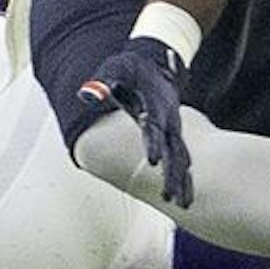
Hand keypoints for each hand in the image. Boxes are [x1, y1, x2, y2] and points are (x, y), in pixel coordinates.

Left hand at [79, 37, 193, 206]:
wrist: (149, 63)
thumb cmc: (126, 68)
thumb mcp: (111, 70)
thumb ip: (99, 83)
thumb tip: (85, 95)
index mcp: (156, 103)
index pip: (155, 126)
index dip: (154, 142)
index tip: (153, 162)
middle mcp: (170, 118)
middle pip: (174, 148)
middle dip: (173, 173)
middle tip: (171, 198)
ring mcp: (174, 128)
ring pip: (182, 157)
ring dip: (182, 180)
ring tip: (183, 205)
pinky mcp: (172, 134)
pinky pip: (180, 158)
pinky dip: (183, 177)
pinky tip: (184, 198)